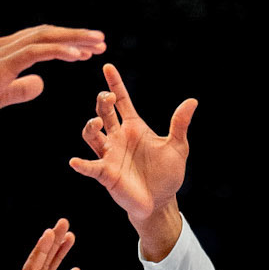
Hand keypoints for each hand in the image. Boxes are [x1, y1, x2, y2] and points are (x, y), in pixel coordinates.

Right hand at [0, 25, 106, 131]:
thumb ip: (19, 89)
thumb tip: (40, 83)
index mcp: (3, 54)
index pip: (39, 43)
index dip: (64, 44)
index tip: (87, 50)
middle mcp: (3, 47)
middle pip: (46, 35)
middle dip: (76, 36)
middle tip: (101, 40)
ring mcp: (2, 53)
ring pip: (44, 38)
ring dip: (74, 40)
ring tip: (98, 43)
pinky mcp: (1, 65)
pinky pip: (35, 53)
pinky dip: (59, 51)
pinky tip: (79, 55)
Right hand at [71, 63, 194, 242]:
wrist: (161, 202)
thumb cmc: (167, 174)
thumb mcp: (177, 147)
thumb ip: (180, 124)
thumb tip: (192, 101)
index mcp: (134, 128)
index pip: (122, 101)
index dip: (115, 84)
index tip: (107, 67)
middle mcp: (118, 138)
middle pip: (103, 112)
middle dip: (103, 102)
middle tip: (108, 98)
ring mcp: (109, 155)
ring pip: (91, 135)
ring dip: (91, 127)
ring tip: (97, 123)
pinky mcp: (106, 174)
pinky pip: (90, 167)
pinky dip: (82, 165)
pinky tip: (75, 162)